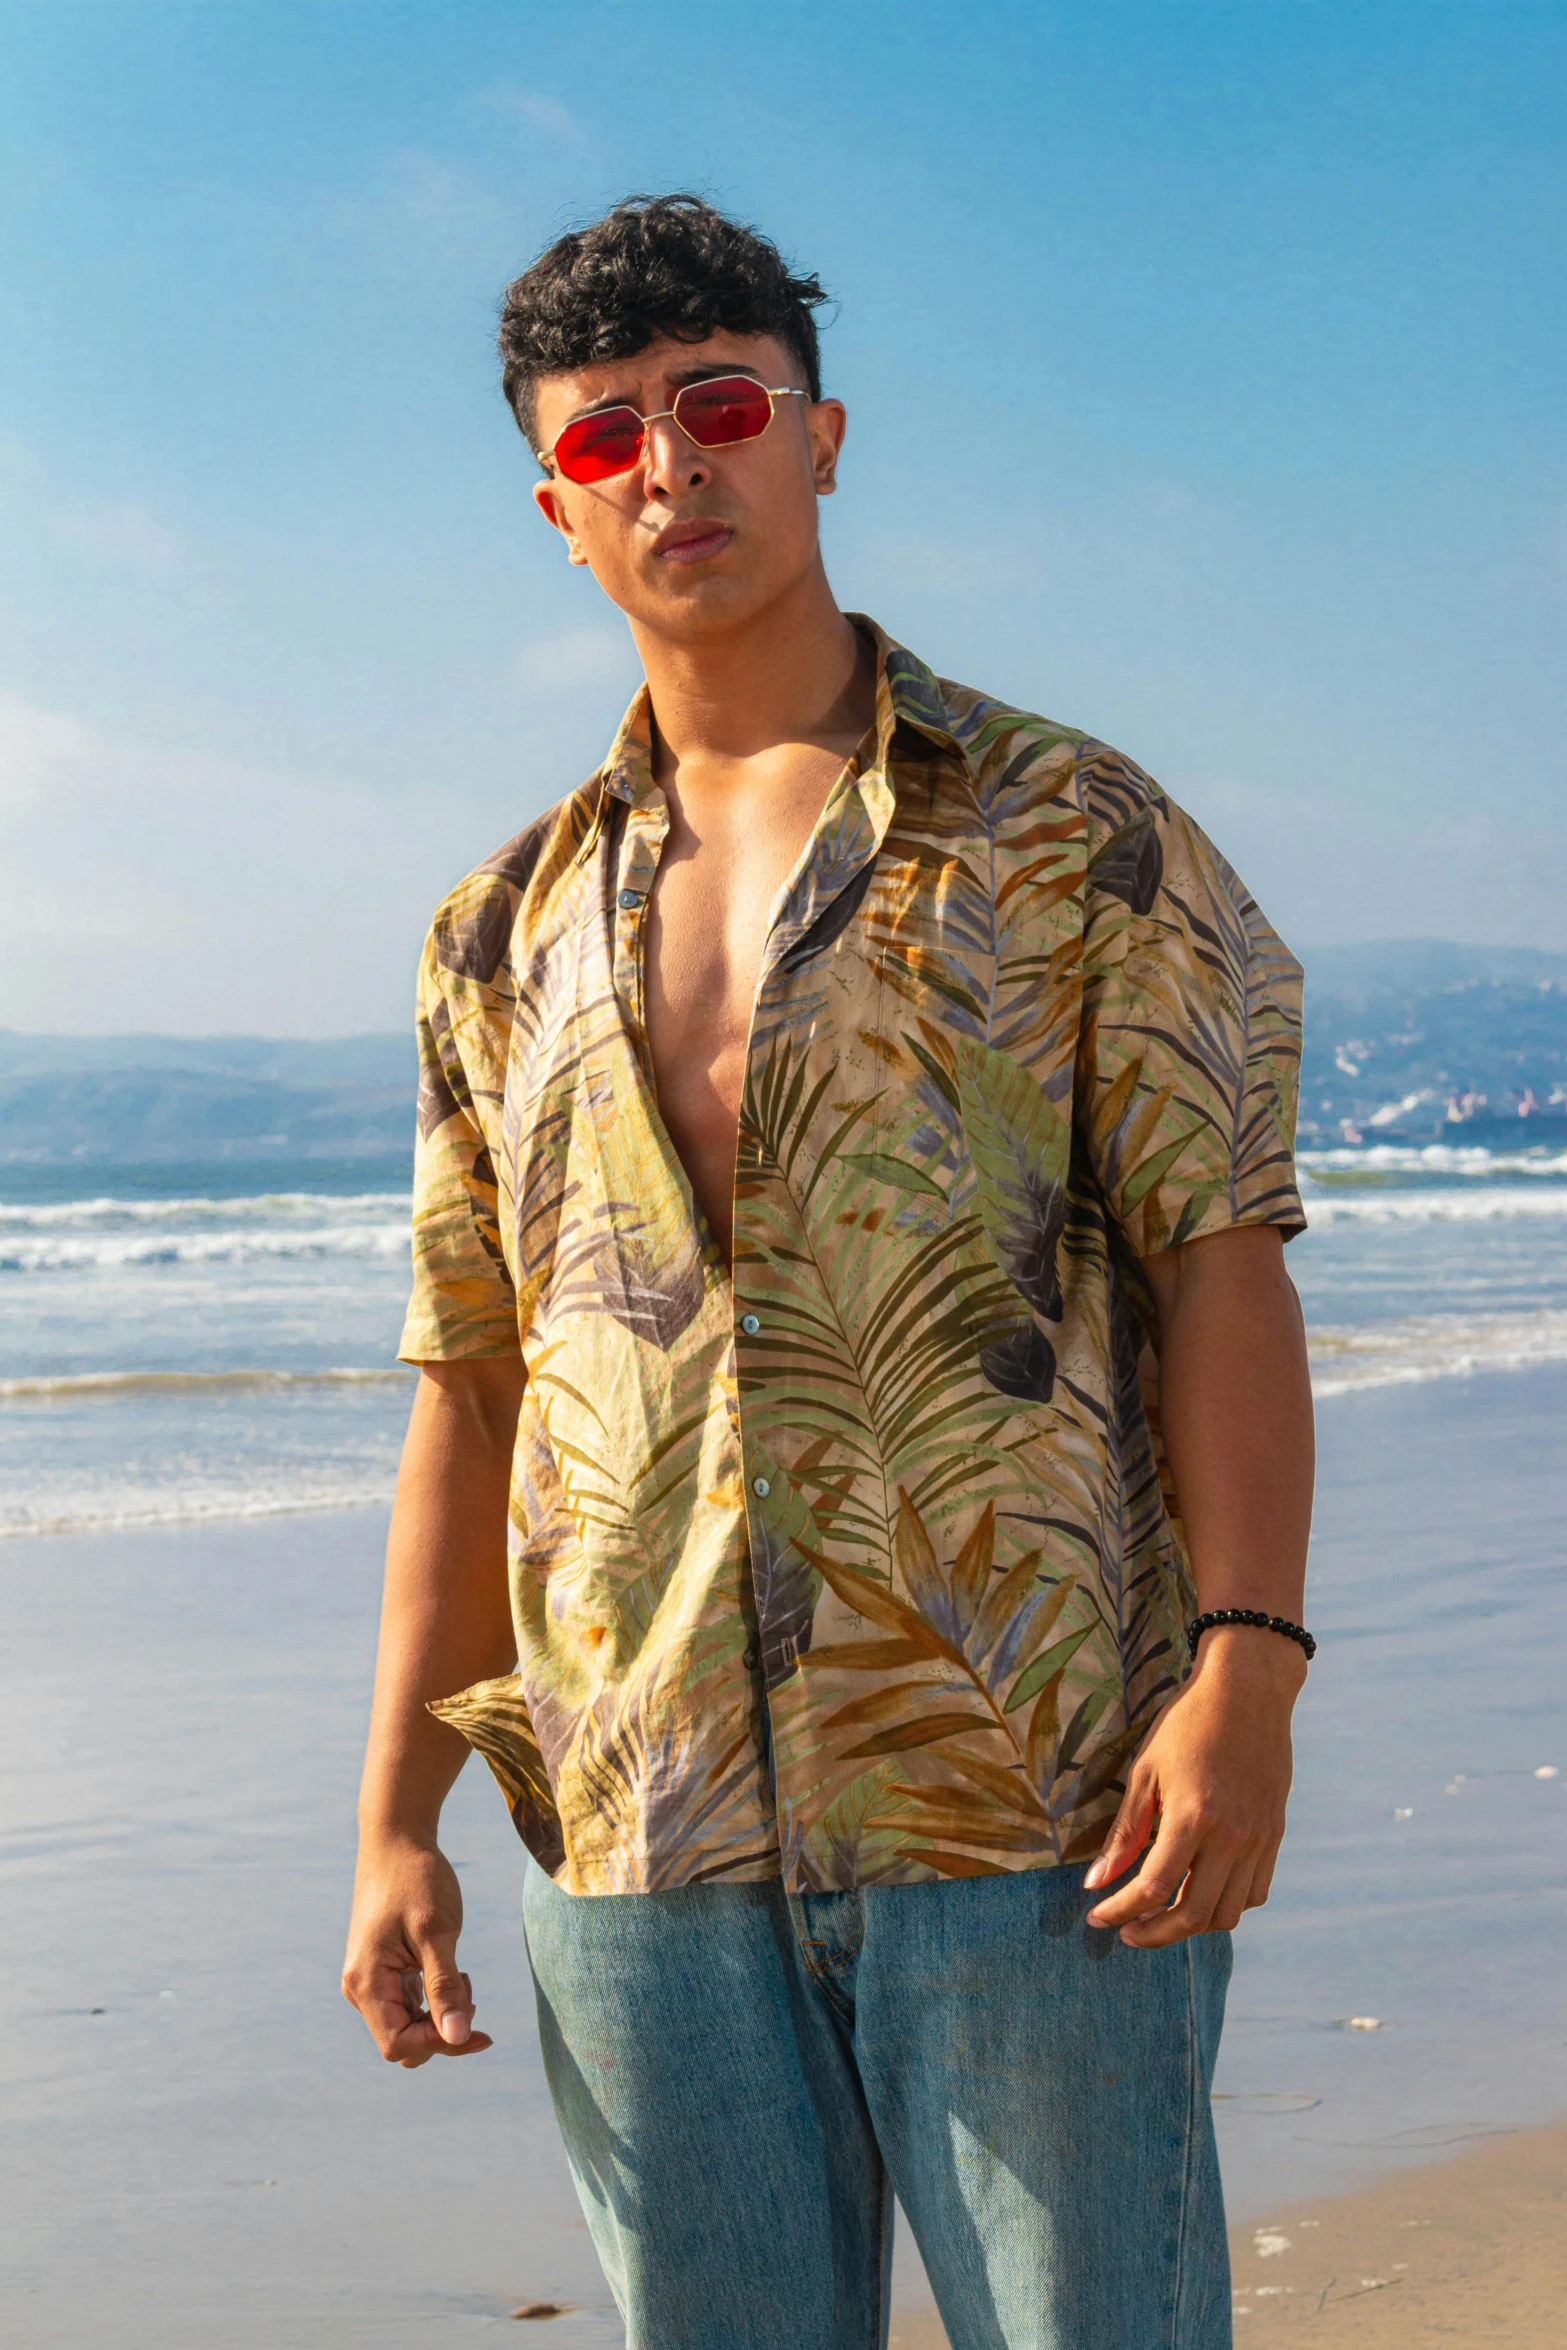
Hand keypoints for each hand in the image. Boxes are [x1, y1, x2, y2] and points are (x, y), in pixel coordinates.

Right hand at [342, 1834, 492, 2066]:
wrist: (397, 1838)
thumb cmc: (417, 1879)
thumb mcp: (437, 1931)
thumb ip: (445, 1987)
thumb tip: (457, 2037)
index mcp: (367, 1982)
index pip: (400, 2043)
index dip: (440, 2044)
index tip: (479, 2030)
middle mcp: (362, 1987)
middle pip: (403, 2040)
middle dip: (442, 2030)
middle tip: (471, 1994)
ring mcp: (371, 1978)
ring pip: (407, 2024)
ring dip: (440, 2014)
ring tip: (462, 1975)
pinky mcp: (383, 1968)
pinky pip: (407, 2004)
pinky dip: (433, 1999)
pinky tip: (453, 1971)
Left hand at [1082, 1628, 1305, 1946]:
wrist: (1248, 1691)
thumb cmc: (1188, 1724)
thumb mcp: (1145, 1771)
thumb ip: (1125, 1833)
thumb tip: (1096, 1882)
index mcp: (1192, 1817)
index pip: (1151, 1889)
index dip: (1119, 1911)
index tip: (1098, 1917)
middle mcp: (1231, 1837)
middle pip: (1192, 1915)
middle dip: (1153, 1933)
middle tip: (1127, 1931)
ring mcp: (1259, 1840)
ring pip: (1226, 1913)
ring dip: (1190, 1925)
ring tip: (1160, 1914)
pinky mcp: (1274, 1836)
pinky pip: (1253, 1893)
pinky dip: (1224, 1905)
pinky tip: (1198, 1891)